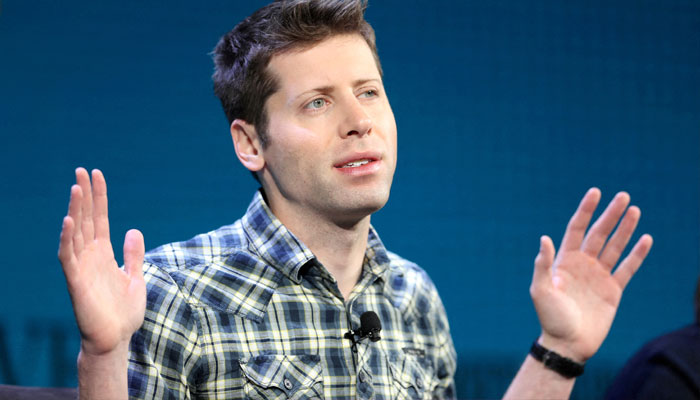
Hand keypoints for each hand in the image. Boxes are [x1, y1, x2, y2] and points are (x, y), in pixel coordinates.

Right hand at [58, 168, 145, 355]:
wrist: (115, 339)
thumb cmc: (123, 312)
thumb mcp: (135, 277)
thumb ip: (134, 254)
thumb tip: (133, 230)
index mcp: (105, 253)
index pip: (101, 218)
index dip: (99, 197)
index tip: (97, 174)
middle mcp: (91, 256)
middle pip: (87, 220)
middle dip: (85, 196)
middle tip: (81, 171)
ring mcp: (82, 267)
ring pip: (76, 233)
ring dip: (76, 211)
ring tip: (76, 188)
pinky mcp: (76, 282)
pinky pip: (68, 257)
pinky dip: (68, 239)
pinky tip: (69, 221)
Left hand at [530, 188, 652, 362]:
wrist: (568, 344)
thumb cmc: (550, 318)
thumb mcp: (540, 291)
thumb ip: (543, 265)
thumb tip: (544, 238)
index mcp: (564, 261)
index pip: (576, 229)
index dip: (586, 211)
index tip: (595, 192)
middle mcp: (582, 264)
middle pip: (599, 234)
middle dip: (610, 215)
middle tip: (624, 196)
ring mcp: (598, 276)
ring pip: (615, 247)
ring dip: (625, 229)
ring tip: (635, 210)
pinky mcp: (613, 290)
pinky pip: (627, 268)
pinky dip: (637, 254)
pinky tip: (645, 239)